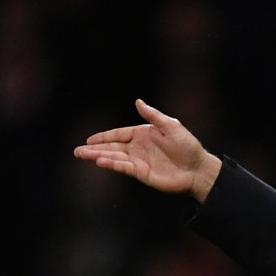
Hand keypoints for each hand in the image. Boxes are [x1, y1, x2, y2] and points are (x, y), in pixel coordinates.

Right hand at [73, 99, 221, 202]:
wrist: (197, 168)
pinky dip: (112, 164)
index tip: (89, 140)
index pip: (119, 134)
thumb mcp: (171, 126)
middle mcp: (138, 148)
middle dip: (95, 148)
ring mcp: (139, 161)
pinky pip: (124, 167)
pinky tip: (101, 162)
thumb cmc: (187, 145)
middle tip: (77, 151)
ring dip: (99, 157)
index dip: (104, 136)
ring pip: (115, 157)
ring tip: (83, 156)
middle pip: (112, 147)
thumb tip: (138, 101)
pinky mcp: (142, 174)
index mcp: (143, 134)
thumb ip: (153, 116)